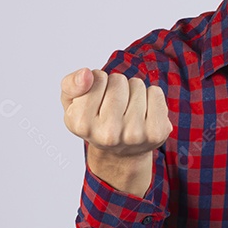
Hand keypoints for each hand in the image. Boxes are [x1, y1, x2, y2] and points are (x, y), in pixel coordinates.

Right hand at [60, 68, 172, 192]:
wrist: (120, 153)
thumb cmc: (96, 121)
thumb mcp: (73, 103)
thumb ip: (71, 84)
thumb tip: (86, 74)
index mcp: (82, 124)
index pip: (97, 77)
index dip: (98, 82)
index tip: (97, 99)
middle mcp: (108, 134)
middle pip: (118, 80)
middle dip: (116, 86)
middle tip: (114, 107)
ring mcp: (134, 135)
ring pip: (137, 85)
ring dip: (133, 92)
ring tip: (127, 111)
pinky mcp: (156, 133)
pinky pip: (155, 92)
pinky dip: (150, 96)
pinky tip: (143, 113)